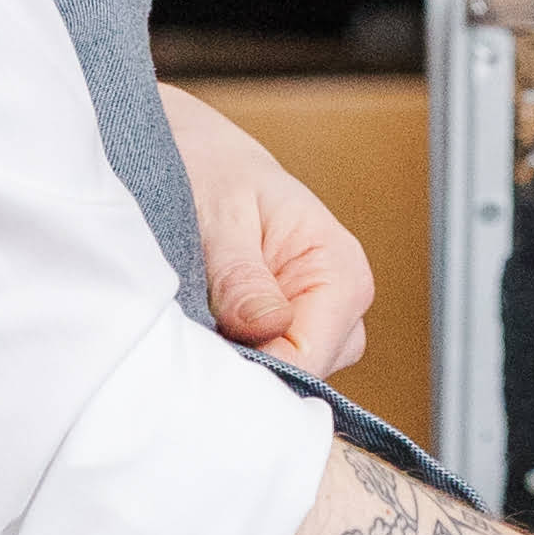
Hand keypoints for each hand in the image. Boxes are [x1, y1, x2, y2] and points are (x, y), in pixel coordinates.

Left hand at [160, 87, 374, 375]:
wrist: (199, 157)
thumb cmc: (215, 172)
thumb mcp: (222, 215)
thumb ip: (242, 276)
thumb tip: (267, 328)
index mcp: (340, 269)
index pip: (312, 356)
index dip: (256, 369)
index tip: (204, 361)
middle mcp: (340, 302)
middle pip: (306, 377)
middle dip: (250, 371)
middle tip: (192, 345)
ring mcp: (315, 319)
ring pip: (287, 377)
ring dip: (240, 365)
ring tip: (195, 329)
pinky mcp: (286, 329)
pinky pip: (268, 365)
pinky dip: (233, 358)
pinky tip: (203, 333)